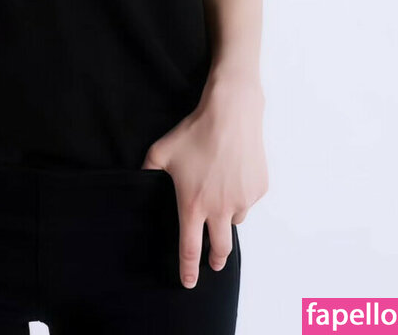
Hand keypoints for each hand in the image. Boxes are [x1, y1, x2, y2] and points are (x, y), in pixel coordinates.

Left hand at [141, 72, 267, 288]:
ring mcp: (242, 200)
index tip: (188, 282)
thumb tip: (139, 177)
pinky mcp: (258, 188)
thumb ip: (147, 169)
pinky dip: (240, 194)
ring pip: (235, 219)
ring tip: (219, 194)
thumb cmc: (195, 132)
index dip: (188, 269)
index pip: (189, 249)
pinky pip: (248, 199)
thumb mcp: (161, 151)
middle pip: (220, 249)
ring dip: (227, 217)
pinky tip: (233, 173)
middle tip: (214, 262)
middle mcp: (220, 209)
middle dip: (216, 259)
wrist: (230, 113)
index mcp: (193, 205)